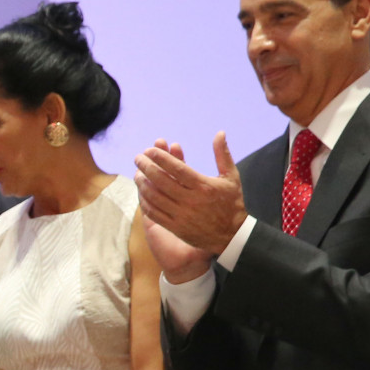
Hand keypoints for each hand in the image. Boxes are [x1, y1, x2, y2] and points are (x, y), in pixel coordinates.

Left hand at [134, 133, 246, 258]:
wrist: (231, 236)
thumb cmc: (231, 203)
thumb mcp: (231, 177)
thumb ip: (222, 154)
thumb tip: (220, 133)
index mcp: (203, 186)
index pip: (177, 169)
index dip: (161, 158)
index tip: (149, 150)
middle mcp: (190, 200)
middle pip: (161, 181)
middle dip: (146, 167)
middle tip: (138, 158)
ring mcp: (181, 215)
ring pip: (155, 197)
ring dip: (142, 184)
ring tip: (137, 174)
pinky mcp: (175, 227)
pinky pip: (154, 213)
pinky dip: (145, 201)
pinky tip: (142, 193)